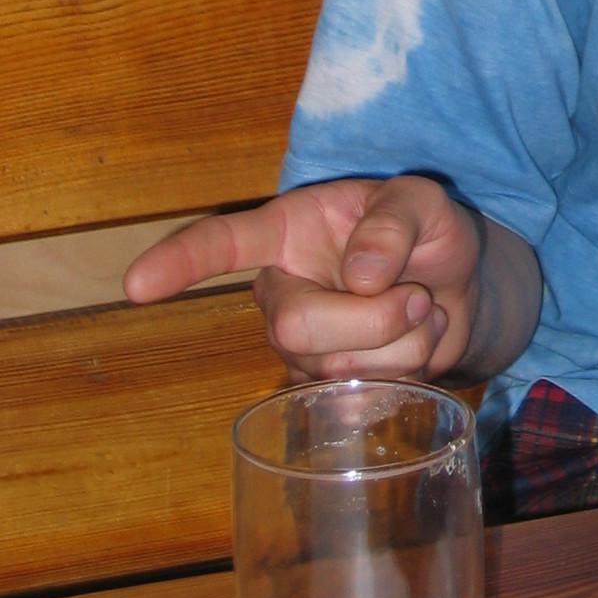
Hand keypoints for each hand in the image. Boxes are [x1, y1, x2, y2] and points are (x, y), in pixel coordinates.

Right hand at [123, 177, 482, 382]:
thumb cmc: (427, 233)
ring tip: (420, 309)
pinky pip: (363, 396)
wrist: (461, 287)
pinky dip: (411, 369)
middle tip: (417, 295)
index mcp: (287, 232)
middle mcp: (281, 293)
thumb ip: (394, 220)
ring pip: (336, 366)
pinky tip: (417, 343)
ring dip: (403, 340)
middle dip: (371, 318)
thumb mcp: (423, 200)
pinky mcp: (329, 390)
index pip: (221, 245)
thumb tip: (359, 276)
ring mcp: (302, 347)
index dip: (179, 262)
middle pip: (294, 326)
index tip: (136, 284)